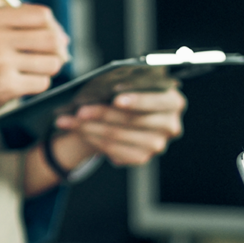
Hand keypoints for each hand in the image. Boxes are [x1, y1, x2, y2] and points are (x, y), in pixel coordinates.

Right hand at [0, 5, 68, 133]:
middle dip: (57, 51)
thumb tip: (63, 36)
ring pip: (51, 62)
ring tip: (29, 74)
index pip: (42, 14)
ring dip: (47, 70)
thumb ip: (17, 27)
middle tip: (49, 60)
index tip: (53, 40)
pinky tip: (19, 86)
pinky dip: (36, 87)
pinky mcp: (5, 86)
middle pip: (51, 38)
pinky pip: (42, 83)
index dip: (54, 28)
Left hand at [52, 89, 185, 166]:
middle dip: (103, 113)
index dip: (136, 100)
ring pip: (119, 135)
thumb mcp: (131, 85)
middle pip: (133, 120)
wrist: (126, 117)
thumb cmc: (129, 94)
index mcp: (173, 101)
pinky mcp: (142, 157)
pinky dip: (92, 139)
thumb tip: (101, 87)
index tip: (115, 97)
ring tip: (70, 119)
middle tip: (80, 110)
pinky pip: (114, 150)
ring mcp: (157, 144)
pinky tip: (77, 130)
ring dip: (90, 127)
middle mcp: (170, 125)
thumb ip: (125, 85)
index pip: (157, 102)